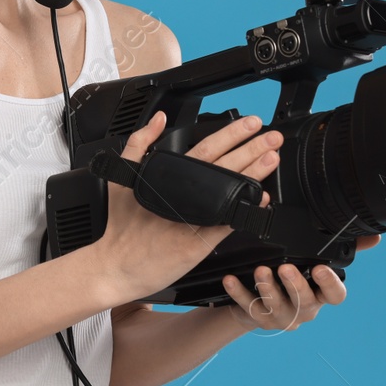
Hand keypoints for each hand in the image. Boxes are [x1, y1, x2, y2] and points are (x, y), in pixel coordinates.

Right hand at [95, 109, 282, 303]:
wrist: (113, 267)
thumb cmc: (120, 228)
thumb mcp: (122, 176)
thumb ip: (139, 144)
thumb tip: (158, 118)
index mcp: (167, 177)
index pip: (206, 148)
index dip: (232, 134)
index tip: (251, 123)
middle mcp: (183, 197)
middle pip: (223, 165)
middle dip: (252, 148)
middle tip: (272, 136)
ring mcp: (192, 220)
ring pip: (229, 193)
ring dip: (254, 174)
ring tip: (272, 159)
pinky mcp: (197, 244)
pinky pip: (227, 225)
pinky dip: (244, 212)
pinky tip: (259, 200)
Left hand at [218, 234, 381, 331]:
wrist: (262, 304)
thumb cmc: (294, 280)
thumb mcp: (317, 264)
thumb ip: (343, 248)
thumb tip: (374, 236)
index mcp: (321, 296)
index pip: (335, 295)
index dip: (329, 284)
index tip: (320, 268)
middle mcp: (304, 310)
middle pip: (304, 301)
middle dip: (295, 285)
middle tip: (285, 267)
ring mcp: (281, 316)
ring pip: (275, 305)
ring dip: (268, 288)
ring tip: (260, 271)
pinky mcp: (257, 318)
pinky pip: (247, 306)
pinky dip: (238, 293)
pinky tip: (231, 279)